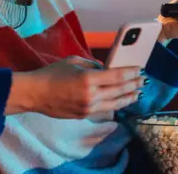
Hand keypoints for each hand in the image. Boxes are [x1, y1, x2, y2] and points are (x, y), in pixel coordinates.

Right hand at [7, 56, 144, 118]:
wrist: (35, 94)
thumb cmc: (52, 74)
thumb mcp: (74, 61)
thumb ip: (92, 65)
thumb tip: (106, 68)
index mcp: (88, 78)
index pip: (116, 76)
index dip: (131, 73)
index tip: (140, 70)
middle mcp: (91, 95)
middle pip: (119, 90)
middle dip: (133, 85)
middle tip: (143, 81)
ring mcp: (88, 107)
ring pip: (115, 104)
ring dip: (128, 98)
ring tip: (137, 93)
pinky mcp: (84, 115)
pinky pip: (104, 109)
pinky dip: (115, 104)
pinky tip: (120, 101)